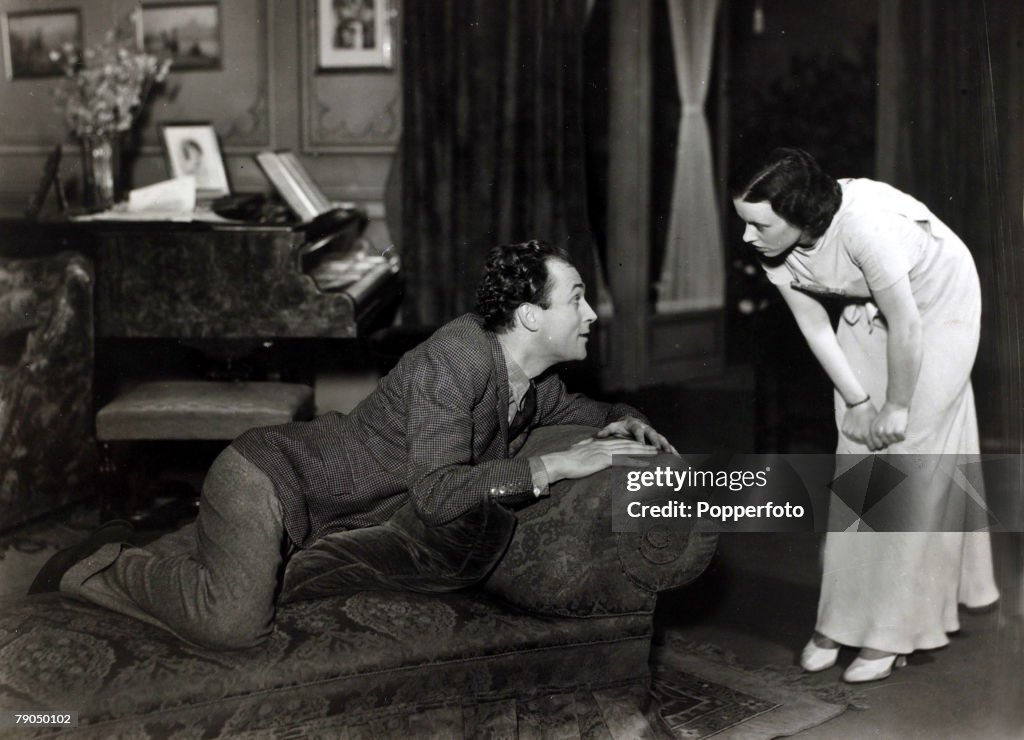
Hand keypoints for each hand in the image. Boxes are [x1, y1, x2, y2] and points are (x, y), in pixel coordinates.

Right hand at [540, 437, 657, 481]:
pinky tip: (645, 464)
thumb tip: (586, 444)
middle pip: (628, 444)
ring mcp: (604, 452)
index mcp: (599, 443)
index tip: (643, 444)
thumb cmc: (566, 460)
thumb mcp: (577, 450)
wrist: (560, 462)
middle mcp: (604, 445)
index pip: (619, 442)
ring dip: (643, 452)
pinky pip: (623, 460)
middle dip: (643, 446)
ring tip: (656, 453)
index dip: (632, 443)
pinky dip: (636, 461)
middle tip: (656, 448)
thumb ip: (585, 445)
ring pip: (628, 450)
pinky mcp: (603, 460)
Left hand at [596, 416, 677, 453]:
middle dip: (657, 442)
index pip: (638, 431)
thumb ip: (606, 431)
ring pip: (663, 440)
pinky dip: (673, 452)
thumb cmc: (621, 427)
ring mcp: (654, 434)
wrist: (630, 422)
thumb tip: (598, 435)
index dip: (640, 437)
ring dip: (668, 447)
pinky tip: (679, 459)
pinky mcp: (658, 440)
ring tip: (674, 456)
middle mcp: (647, 428)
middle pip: (653, 434)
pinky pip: (667, 446)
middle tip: (660, 449)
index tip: (641, 444)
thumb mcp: (613, 427)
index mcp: (635, 425)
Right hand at [840, 403, 875, 446]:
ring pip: (856, 438)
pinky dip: (852, 431)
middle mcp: (857, 436)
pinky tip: (855, 424)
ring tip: (862, 427)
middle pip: (864, 443)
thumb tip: (881, 444)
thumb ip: (877, 436)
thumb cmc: (870, 412)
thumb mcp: (876, 424)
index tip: (877, 443)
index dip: (875, 445)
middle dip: (867, 439)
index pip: (871, 447)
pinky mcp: (844, 430)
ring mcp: (850, 433)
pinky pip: (850, 434)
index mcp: (866, 435)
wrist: (858, 403)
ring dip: (859, 435)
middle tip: (868, 432)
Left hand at [867, 402, 907, 449]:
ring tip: (896, 426)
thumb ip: (877, 433)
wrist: (895, 404)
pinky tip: (901, 426)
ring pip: (895, 441)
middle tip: (893, 429)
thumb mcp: (877, 422)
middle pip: (887, 443)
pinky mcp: (898, 431)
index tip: (886, 439)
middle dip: (891, 439)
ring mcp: (889, 432)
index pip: (876, 445)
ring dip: (897, 436)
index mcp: (873, 431)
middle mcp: (880, 433)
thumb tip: (879, 446)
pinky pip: (902, 438)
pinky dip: (903, 434)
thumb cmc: (887, 413)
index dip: (882, 443)